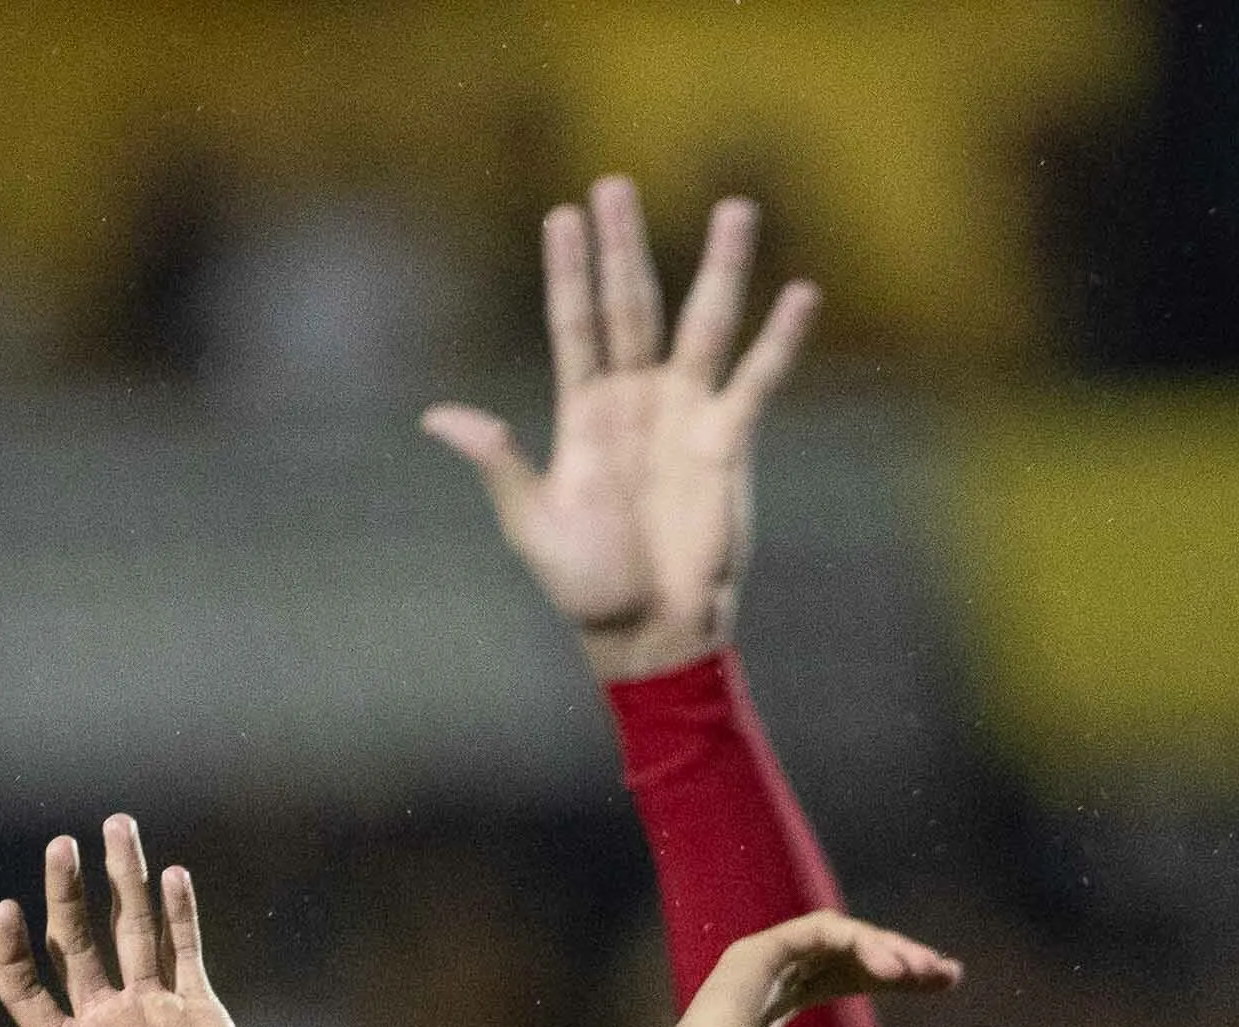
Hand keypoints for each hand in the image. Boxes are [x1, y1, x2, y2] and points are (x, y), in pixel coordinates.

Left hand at [0, 820, 269, 1026]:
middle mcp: (108, 1023)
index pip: (28, 988)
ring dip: (127, 881)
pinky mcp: (201, 1012)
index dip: (14, 951)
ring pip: (135, 932)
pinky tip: (171, 875)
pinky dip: (180, 914)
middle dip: (69, 894)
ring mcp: (155, 1013)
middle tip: (60, 844)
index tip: (5, 909)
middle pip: (80, 944)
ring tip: (116, 827)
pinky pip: (186, 951)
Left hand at [423, 181, 817, 682]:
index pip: (574, 323)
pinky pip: (758, 378)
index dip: (567, 271)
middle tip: (617, 183)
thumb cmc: (585, 585)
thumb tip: (438, 417)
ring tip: (735, 208)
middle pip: (632, 304)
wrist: (648, 630)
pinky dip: (780, 339)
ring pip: (703, 322)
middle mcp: (634, 398)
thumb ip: (500, 462)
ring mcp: (685, 413)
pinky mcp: (729, 440)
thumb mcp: (533, 524)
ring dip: (719, 267)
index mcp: (582, 413)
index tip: (561, 213)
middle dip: (625, 246)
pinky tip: (801, 293)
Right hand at [654, 907, 956, 1026]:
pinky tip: (894, 973)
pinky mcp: (756, 952)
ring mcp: (757, 961)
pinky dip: (861, 944)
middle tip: (948, 972)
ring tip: (926, 974)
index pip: (838, 979)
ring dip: (888, 949)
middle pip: (847, 951)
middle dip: (901, 958)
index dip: (889, 979)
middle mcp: (762, 977)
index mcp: (766, 1010)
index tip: (940, 985)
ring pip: (840, 934)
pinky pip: (821, 931)